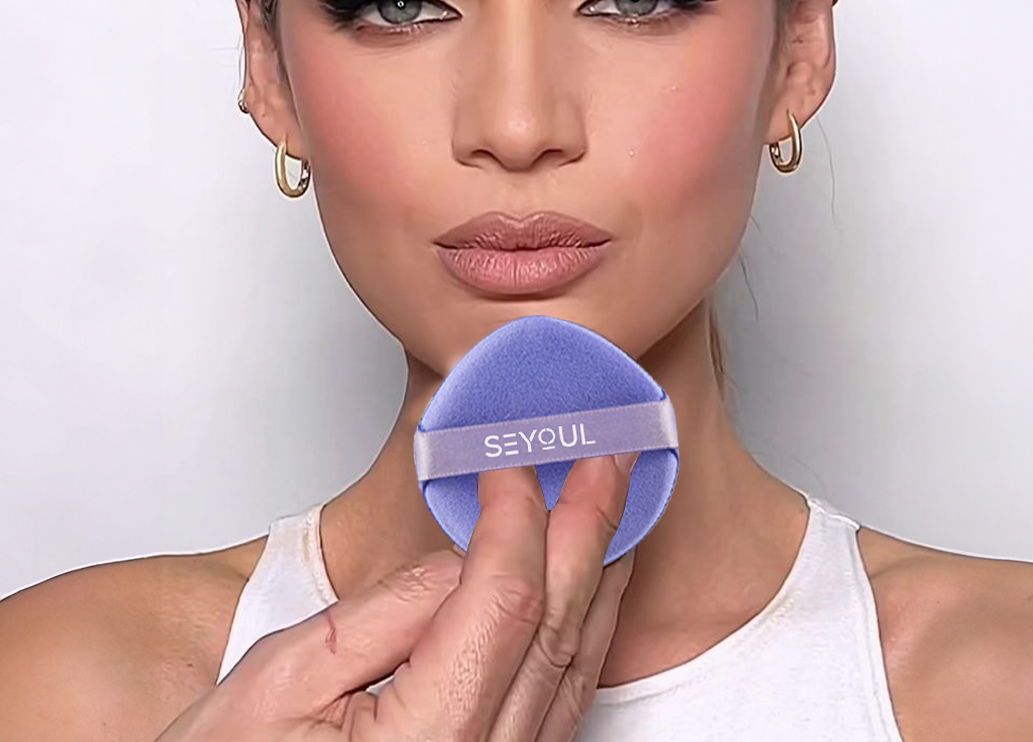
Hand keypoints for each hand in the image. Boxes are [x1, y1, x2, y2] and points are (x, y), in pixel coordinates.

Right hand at [156, 449, 639, 740]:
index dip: (516, 513)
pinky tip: (589, 585)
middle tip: (606, 454)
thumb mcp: (285, 679)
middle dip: (588, 523)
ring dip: (598, 568)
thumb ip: (387, 612)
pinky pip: (566, 693)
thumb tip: (461, 556)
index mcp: (432, 735)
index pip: (505, 595)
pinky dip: (585, 625)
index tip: (508, 458)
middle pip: (557, 619)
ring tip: (611, 501)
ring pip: (576, 657)